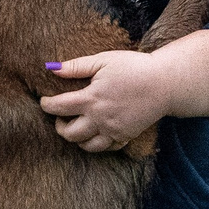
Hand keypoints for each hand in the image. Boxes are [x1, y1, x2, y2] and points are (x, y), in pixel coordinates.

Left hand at [40, 31, 208, 152]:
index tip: (44, 101)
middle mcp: (100, 118)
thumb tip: (52, 68)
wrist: (164, 83)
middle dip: (59, 126)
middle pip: (69, 133)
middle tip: (60, 116)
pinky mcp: (125, 136)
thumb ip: (77, 66)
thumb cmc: (134, 67)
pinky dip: (96, 144)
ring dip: (76, 138)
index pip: (58, 107)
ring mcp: (113, 130)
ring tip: (76, 126)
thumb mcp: (104, 60)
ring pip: (86, 146)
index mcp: (91, 98)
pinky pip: (106, 148)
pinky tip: (95, 133)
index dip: (46, 105)